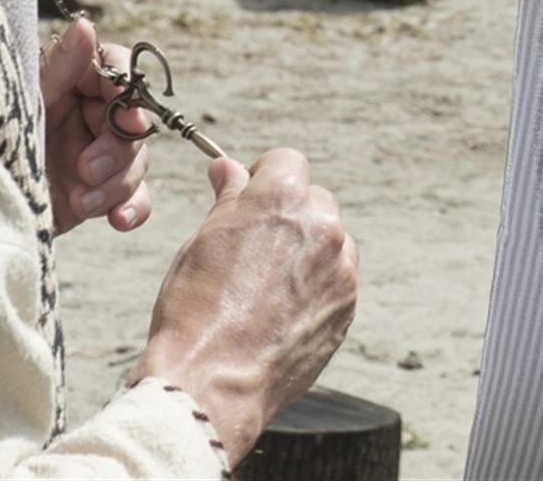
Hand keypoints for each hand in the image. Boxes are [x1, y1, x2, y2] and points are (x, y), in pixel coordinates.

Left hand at [41, 16, 155, 233]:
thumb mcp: (19, 101)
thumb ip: (57, 67)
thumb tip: (85, 24)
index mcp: (70, 82)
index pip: (116, 71)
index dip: (128, 92)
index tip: (125, 114)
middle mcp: (86, 114)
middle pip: (132, 120)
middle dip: (117, 148)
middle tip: (86, 168)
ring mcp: (94, 154)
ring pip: (137, 160)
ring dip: (117, 182)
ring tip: (82, 201)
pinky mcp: (97, 193)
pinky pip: (134, 196)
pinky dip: (132, 207)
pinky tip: (119, 219)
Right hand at [133, 148, 357, 459]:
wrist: (211, 381)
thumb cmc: (193, 308)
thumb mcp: (201, 241)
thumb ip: (229, 199)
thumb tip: (230, 168)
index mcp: (281, 198)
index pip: (286, 161)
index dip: (264, 175)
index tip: (249, 196)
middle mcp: (321, 224)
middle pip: (313, 200)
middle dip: (289, 214)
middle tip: (254, 248)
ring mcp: (341, 266)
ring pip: (331, 241)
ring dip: (308, 251)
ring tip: (266, 287)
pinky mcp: (348, 304)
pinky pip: (336, 280)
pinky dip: (317, 287)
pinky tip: (282, 312)